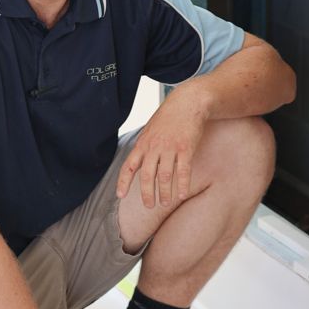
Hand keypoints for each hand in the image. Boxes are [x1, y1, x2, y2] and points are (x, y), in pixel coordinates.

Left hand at [116, 87, 208, 207]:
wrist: (188, 102)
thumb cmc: (169, 117)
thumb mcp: (150, 130)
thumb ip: (145, 146)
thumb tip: (138, 162)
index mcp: (143, 144)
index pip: (129, 166)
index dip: (124, 182)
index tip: (121, 195)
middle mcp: (154, 147)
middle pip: (147, 176)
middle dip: (147, 194)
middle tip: (149, 206)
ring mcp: (170, 148)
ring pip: (165, 176)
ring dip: (165, 193)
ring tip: (166, 203)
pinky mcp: (186, 148)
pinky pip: (183, 171)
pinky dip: (182, 185)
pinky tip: (181, 194)